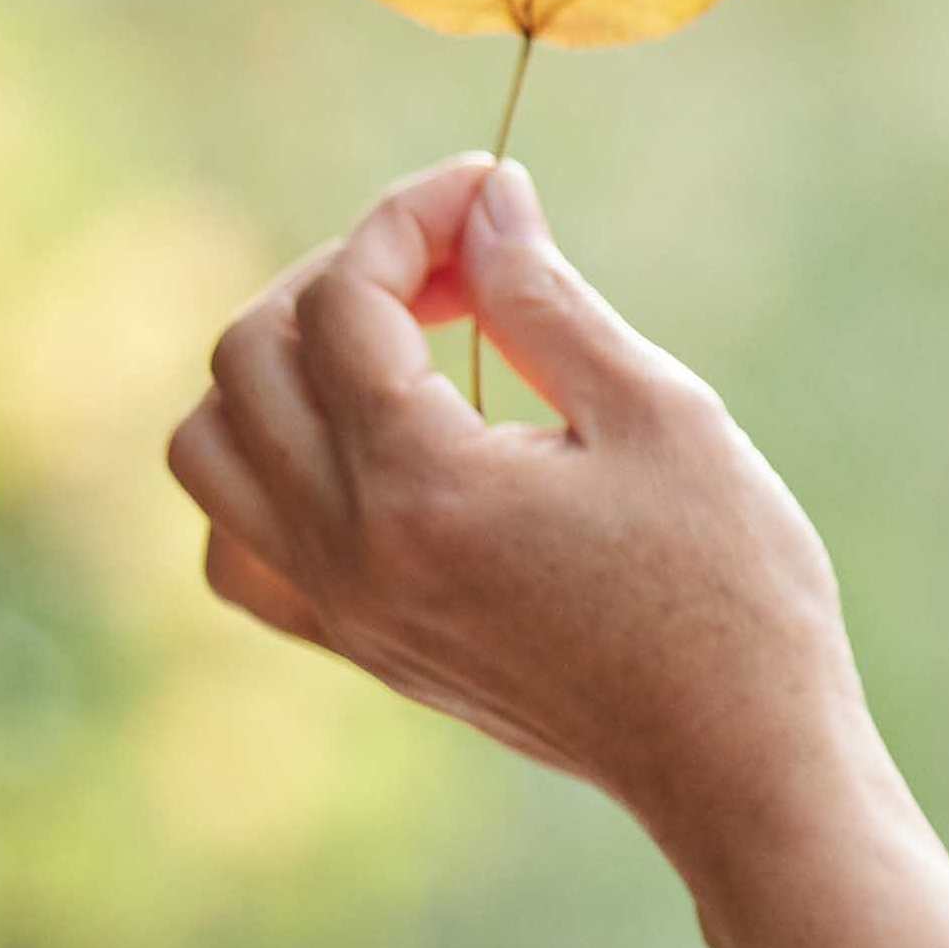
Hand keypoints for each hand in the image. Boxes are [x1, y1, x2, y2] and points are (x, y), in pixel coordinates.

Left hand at [168, 158, 851, 832]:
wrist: (738, 757)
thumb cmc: (730, 588)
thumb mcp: (660, 416)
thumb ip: (545, 300)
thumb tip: (482, 202)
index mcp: (423, 486)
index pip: (344, 302)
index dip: (411, 218)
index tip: (489, 190)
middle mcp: (352, 551)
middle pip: (250, 357)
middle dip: (343, 277)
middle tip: (459, 269)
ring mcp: (342, 608)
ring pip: (210, 448)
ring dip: (280, 370)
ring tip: (395, 352)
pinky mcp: (358, 647)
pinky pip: (237, 547)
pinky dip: (266, 477)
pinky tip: (365, 457)